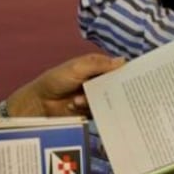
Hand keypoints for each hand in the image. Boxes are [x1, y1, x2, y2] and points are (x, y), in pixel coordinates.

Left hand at [6, 53, 125, 116]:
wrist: (39, 103)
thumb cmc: (56, 80)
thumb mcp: (77, 68)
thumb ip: (99, 64)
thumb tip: (123, 61)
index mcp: (97, 67)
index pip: (116, 68)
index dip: (125, 72)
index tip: (134, 76)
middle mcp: (98, 82)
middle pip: (115, 85)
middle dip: (112, 89)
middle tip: (107, 91)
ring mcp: (95, 97)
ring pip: (108, 100)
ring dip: (94, 99)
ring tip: (77, 100)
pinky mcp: (91, 111)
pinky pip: (100, 112)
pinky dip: (89, 108)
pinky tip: (75, 105)